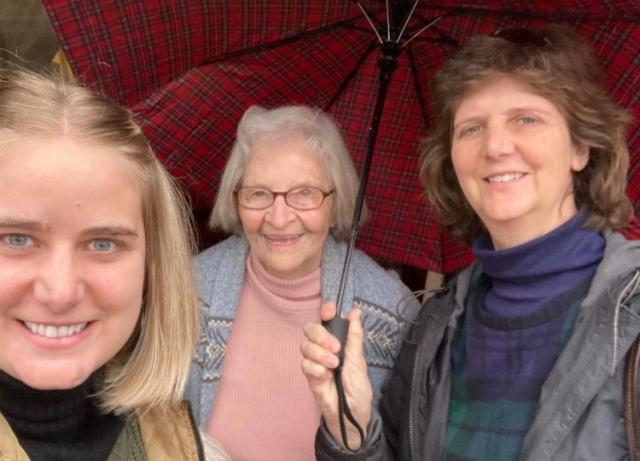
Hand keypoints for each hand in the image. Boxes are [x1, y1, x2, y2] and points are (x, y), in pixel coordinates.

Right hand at [301, 303, 372, 449]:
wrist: (352, 414)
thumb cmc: (358, 387)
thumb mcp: (359, 361)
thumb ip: (354, 337)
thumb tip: (355, 312)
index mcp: (337, 341)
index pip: (325, 320)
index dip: (325, 311)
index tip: (329, 312)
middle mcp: (323, 348)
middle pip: (310, 329)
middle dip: (320, 335)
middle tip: (335, 348)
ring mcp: (315, 361)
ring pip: (305, 346)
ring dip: (320, 354)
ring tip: (334, 365)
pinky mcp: (309, 376)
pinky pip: (305, 365)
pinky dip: (315, 368)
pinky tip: (325, 376)